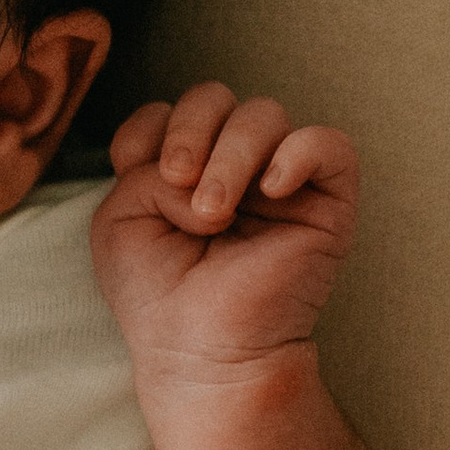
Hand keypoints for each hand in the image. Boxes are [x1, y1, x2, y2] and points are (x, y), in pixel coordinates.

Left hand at [92, 87, 358, 386]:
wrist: (202, 352)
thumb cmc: (158, 293)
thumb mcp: (120, 217)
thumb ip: (143, 165)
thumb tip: (202, 162)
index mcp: (184, 167)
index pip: (171, 109)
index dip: (151, 128)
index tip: (136, 171)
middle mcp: (232, 167)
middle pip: (217, 97)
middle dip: (191, 129)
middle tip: (178, 181)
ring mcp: (280, 181)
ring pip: (265, 114)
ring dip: (230, 155)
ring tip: (215, 213)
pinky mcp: (326, 204)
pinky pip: (329, 144)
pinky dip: (297, 153)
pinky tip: (270, 190)